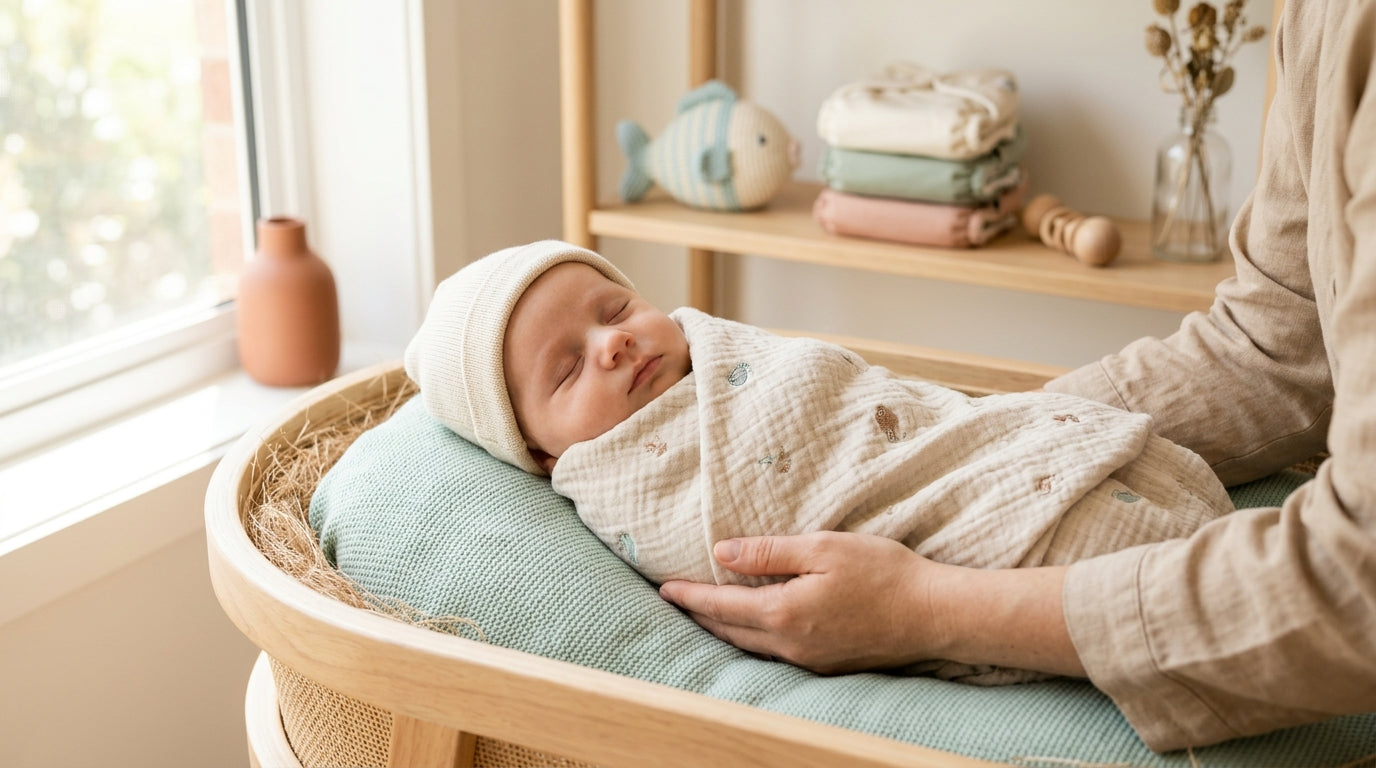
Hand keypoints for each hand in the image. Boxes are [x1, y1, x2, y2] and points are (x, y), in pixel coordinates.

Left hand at [657, 531, 951, 673]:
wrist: (934, 616)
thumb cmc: (883, 573)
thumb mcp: (822, 548)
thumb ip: (768, 552)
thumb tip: (722, 553)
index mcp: (783, 613)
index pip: (721, 605)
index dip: (690, 595)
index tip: (664, 587)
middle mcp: (789, 644)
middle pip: (729, 631)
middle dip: (699, 614)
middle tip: (674, 600)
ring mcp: (808, 661)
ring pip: (750, 646)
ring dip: (723, 630)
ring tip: (704, 615)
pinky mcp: (827, 666)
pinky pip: (775, 654)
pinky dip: (752, 640)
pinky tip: (752, 629)